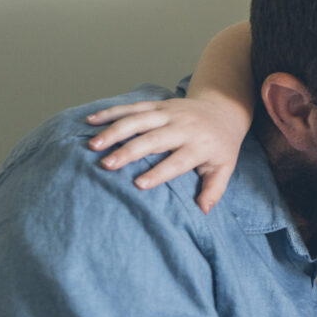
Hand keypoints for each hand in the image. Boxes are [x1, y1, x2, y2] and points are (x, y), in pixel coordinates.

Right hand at [86, 97, 246, 212]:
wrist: (223, 109)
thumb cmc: (221, 145)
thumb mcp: (225, 167)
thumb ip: (214, 190)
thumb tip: (202, 212)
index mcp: (199, 146)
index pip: (177, 161)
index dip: (158, 173)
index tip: (138, 184)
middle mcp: (183, 127)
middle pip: (153, 139)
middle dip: (129, 151)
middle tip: (107, 164)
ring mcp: (169, 113)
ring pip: (139, 120)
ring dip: (114, 131)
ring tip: (94, 145)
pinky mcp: (158, 104)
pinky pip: (132, 106)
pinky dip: (111, 112)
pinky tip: (91, 120)